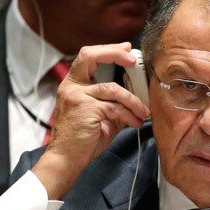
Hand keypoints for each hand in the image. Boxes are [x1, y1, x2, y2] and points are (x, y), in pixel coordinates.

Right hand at [32, 42, 149, 199]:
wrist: (66, 159)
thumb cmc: (82, 140)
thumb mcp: (100, 116)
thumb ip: (113, 103)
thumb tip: (136, 98)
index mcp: (72, 85)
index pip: (88, 57)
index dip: (108, 50)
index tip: (126, 50)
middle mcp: (71, 87)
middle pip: (90, 56)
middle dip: (114, 54)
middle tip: (133, 61)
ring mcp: (77, 96)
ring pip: (112, 88)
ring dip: (133, 100)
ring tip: (143, 112)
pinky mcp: (86, 109)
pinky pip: (115, 107)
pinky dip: (129, 115)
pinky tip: (135, 123)